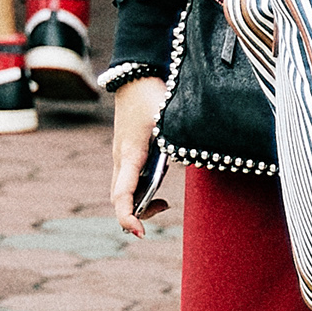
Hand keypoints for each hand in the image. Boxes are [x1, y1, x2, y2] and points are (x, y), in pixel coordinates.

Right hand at [109, 79, 170, 236]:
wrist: (135, 77)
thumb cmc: (152, 97)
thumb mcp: (167, 120)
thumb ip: (175, 143)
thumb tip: (191, 161)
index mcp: (130, 155)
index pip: (122, 195)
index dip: (129, 217)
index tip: (141, 232)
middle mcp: (121, 160)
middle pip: (120, 200)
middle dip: (138, 213)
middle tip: (166, 207)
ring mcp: (121, 158)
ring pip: (122, 193)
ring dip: (139, 205)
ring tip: (164, 203)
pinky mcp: (126, 155)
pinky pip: (127, 183)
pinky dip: (139, 194)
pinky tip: (159, 192)